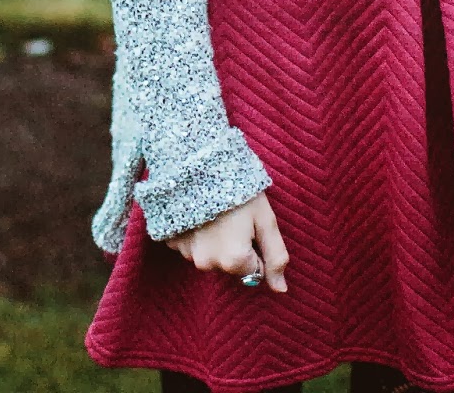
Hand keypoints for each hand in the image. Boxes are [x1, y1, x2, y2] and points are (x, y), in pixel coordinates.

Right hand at [164, 190, 288, 292]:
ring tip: (216, 211)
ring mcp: (187, 253)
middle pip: (231, 265)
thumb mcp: (265, 219)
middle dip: (236, 246)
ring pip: (211, 256)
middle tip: (233, 216)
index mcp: (234, 261)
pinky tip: (199, 213)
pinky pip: (191, 247)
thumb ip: (276, 257)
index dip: (256, 247)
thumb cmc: (239, 189)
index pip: (254, 270)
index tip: (249, 224)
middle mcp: (208, 264)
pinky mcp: (172, 242)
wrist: (200, 162)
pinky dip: (197, 235)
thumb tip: (281, 290)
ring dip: (216, 241)